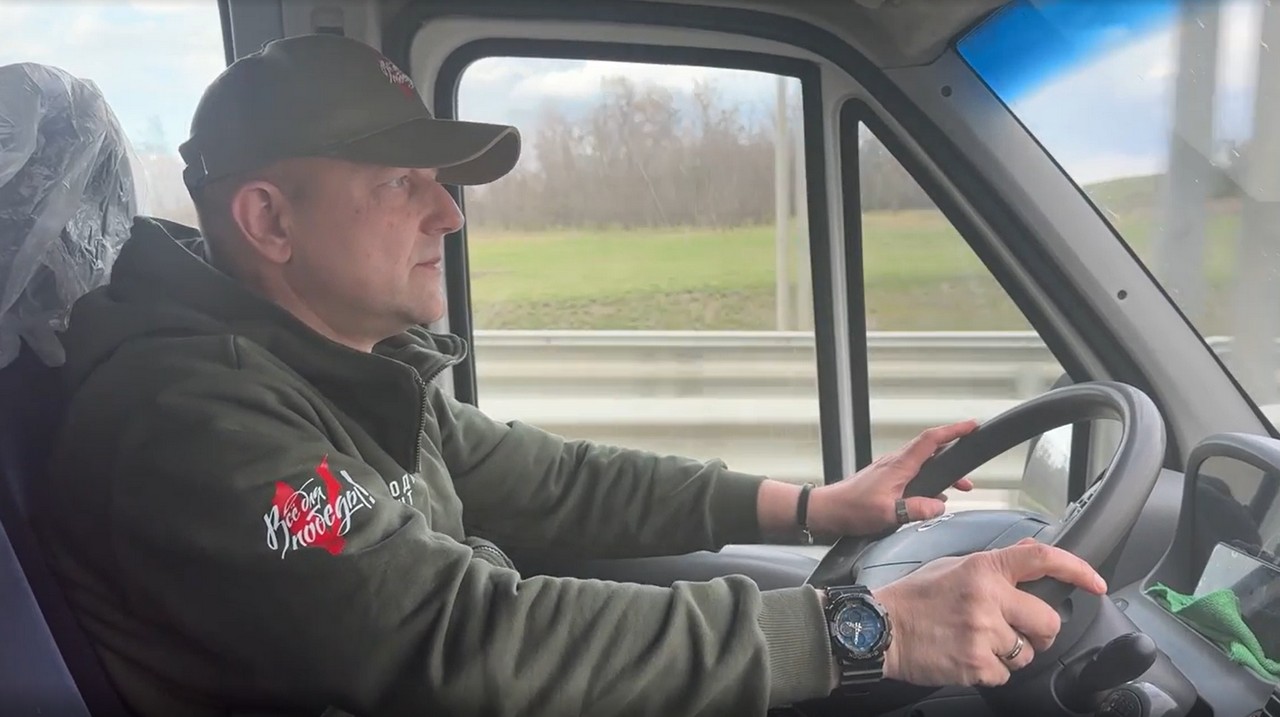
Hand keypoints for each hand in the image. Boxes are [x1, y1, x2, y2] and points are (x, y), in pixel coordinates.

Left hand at [806, 421, 978, 536]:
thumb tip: (940, 506)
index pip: (930, 440)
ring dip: (943, 472)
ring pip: (923, 463)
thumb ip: (916, 509)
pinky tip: (933, 498)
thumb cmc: (851, 509)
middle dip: (954, 455)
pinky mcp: (886, 479)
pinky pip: (914, 474)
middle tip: (970, 468)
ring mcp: (890, 470)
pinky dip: (929, 481)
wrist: (827, 510)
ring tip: (959, 487)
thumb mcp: (888, 513)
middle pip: (931, 449)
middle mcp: (895, 462)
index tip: (972, 426)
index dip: (953, 430)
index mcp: (899, 465)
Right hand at [872, 539, 1107, 686]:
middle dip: (1039, 631)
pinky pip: (1005, 675)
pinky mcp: (977, 664)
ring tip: (980, 642)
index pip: (1041, 558)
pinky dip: (991, 671)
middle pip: (1048, 622)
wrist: (882, 629)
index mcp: (984, 569)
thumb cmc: (915, 597)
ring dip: (1012, 653)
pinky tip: (968, 656)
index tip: (1095, 583)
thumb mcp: (953, 566)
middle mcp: (987, 598)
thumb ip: (994, 564)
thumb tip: (1029, 555)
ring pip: (1028, 654)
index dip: (1077, 570)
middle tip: (1020, 631)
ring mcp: (983, 634)